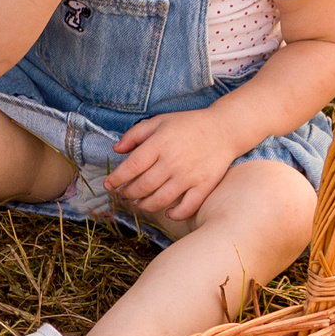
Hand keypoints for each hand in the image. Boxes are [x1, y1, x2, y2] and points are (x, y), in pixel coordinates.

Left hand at [105, 105, 251, 221]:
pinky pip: (187, 207)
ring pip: (160, 200)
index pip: (131, 167)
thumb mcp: (160, 121)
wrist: (225, 129)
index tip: (109, 185)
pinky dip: (176, 214)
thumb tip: (116, 150)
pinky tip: (168, 212)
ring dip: (146, 205)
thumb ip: (135, 134)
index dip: (117, 179)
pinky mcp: (204, 185)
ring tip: (140, 203)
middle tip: (124, 194)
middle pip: (143, 186)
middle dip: (128, 193)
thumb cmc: (188, 125)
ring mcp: (189, 175)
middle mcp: (173, 161)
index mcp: (160, 143)